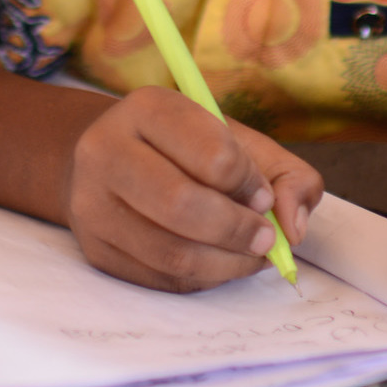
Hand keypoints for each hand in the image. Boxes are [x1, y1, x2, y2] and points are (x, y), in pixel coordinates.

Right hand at [64, 86, 321, 291]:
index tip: (262, 196)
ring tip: (249, 256)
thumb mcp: (241, 143)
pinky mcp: (95, 249)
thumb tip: (294, 227)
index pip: (214, 155)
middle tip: (265, 239)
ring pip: (171, 252)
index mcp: (148, 108)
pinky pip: (159, 278)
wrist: (114, 163)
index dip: (251, 184)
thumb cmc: (189, 151)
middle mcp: (106, 150)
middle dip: (238, 230)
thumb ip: (287, 175)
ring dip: (226, 263)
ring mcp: (92, 203)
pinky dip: (201, 279)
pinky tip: (217, 263)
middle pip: (182, 205)